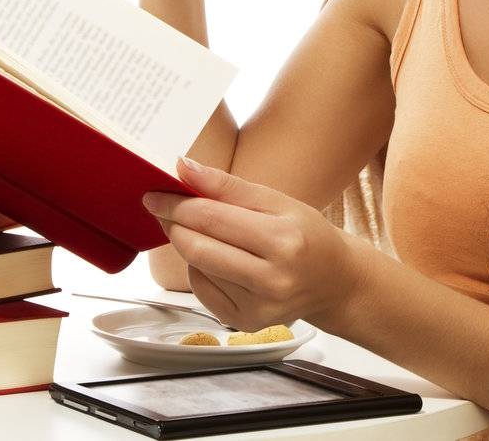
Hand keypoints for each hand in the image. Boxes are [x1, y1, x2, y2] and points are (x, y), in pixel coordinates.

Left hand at [142, 156, 362, 332]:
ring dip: (190, 245)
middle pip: (198, 248)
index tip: (154, 194)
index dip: (176, 205)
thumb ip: (226, 186)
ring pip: (197, 268)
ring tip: (207, 232)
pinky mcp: (245, 323)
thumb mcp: (276, 200)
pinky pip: (202, 290)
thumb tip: (183, 167)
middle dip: (173, 225)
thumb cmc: (306, 234)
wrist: (334, 282)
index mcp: (284, 242)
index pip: (212, 219)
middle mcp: (272, 281)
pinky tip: (221, 259)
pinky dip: (201, 269)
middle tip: (164, 208)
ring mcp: (258, 308)